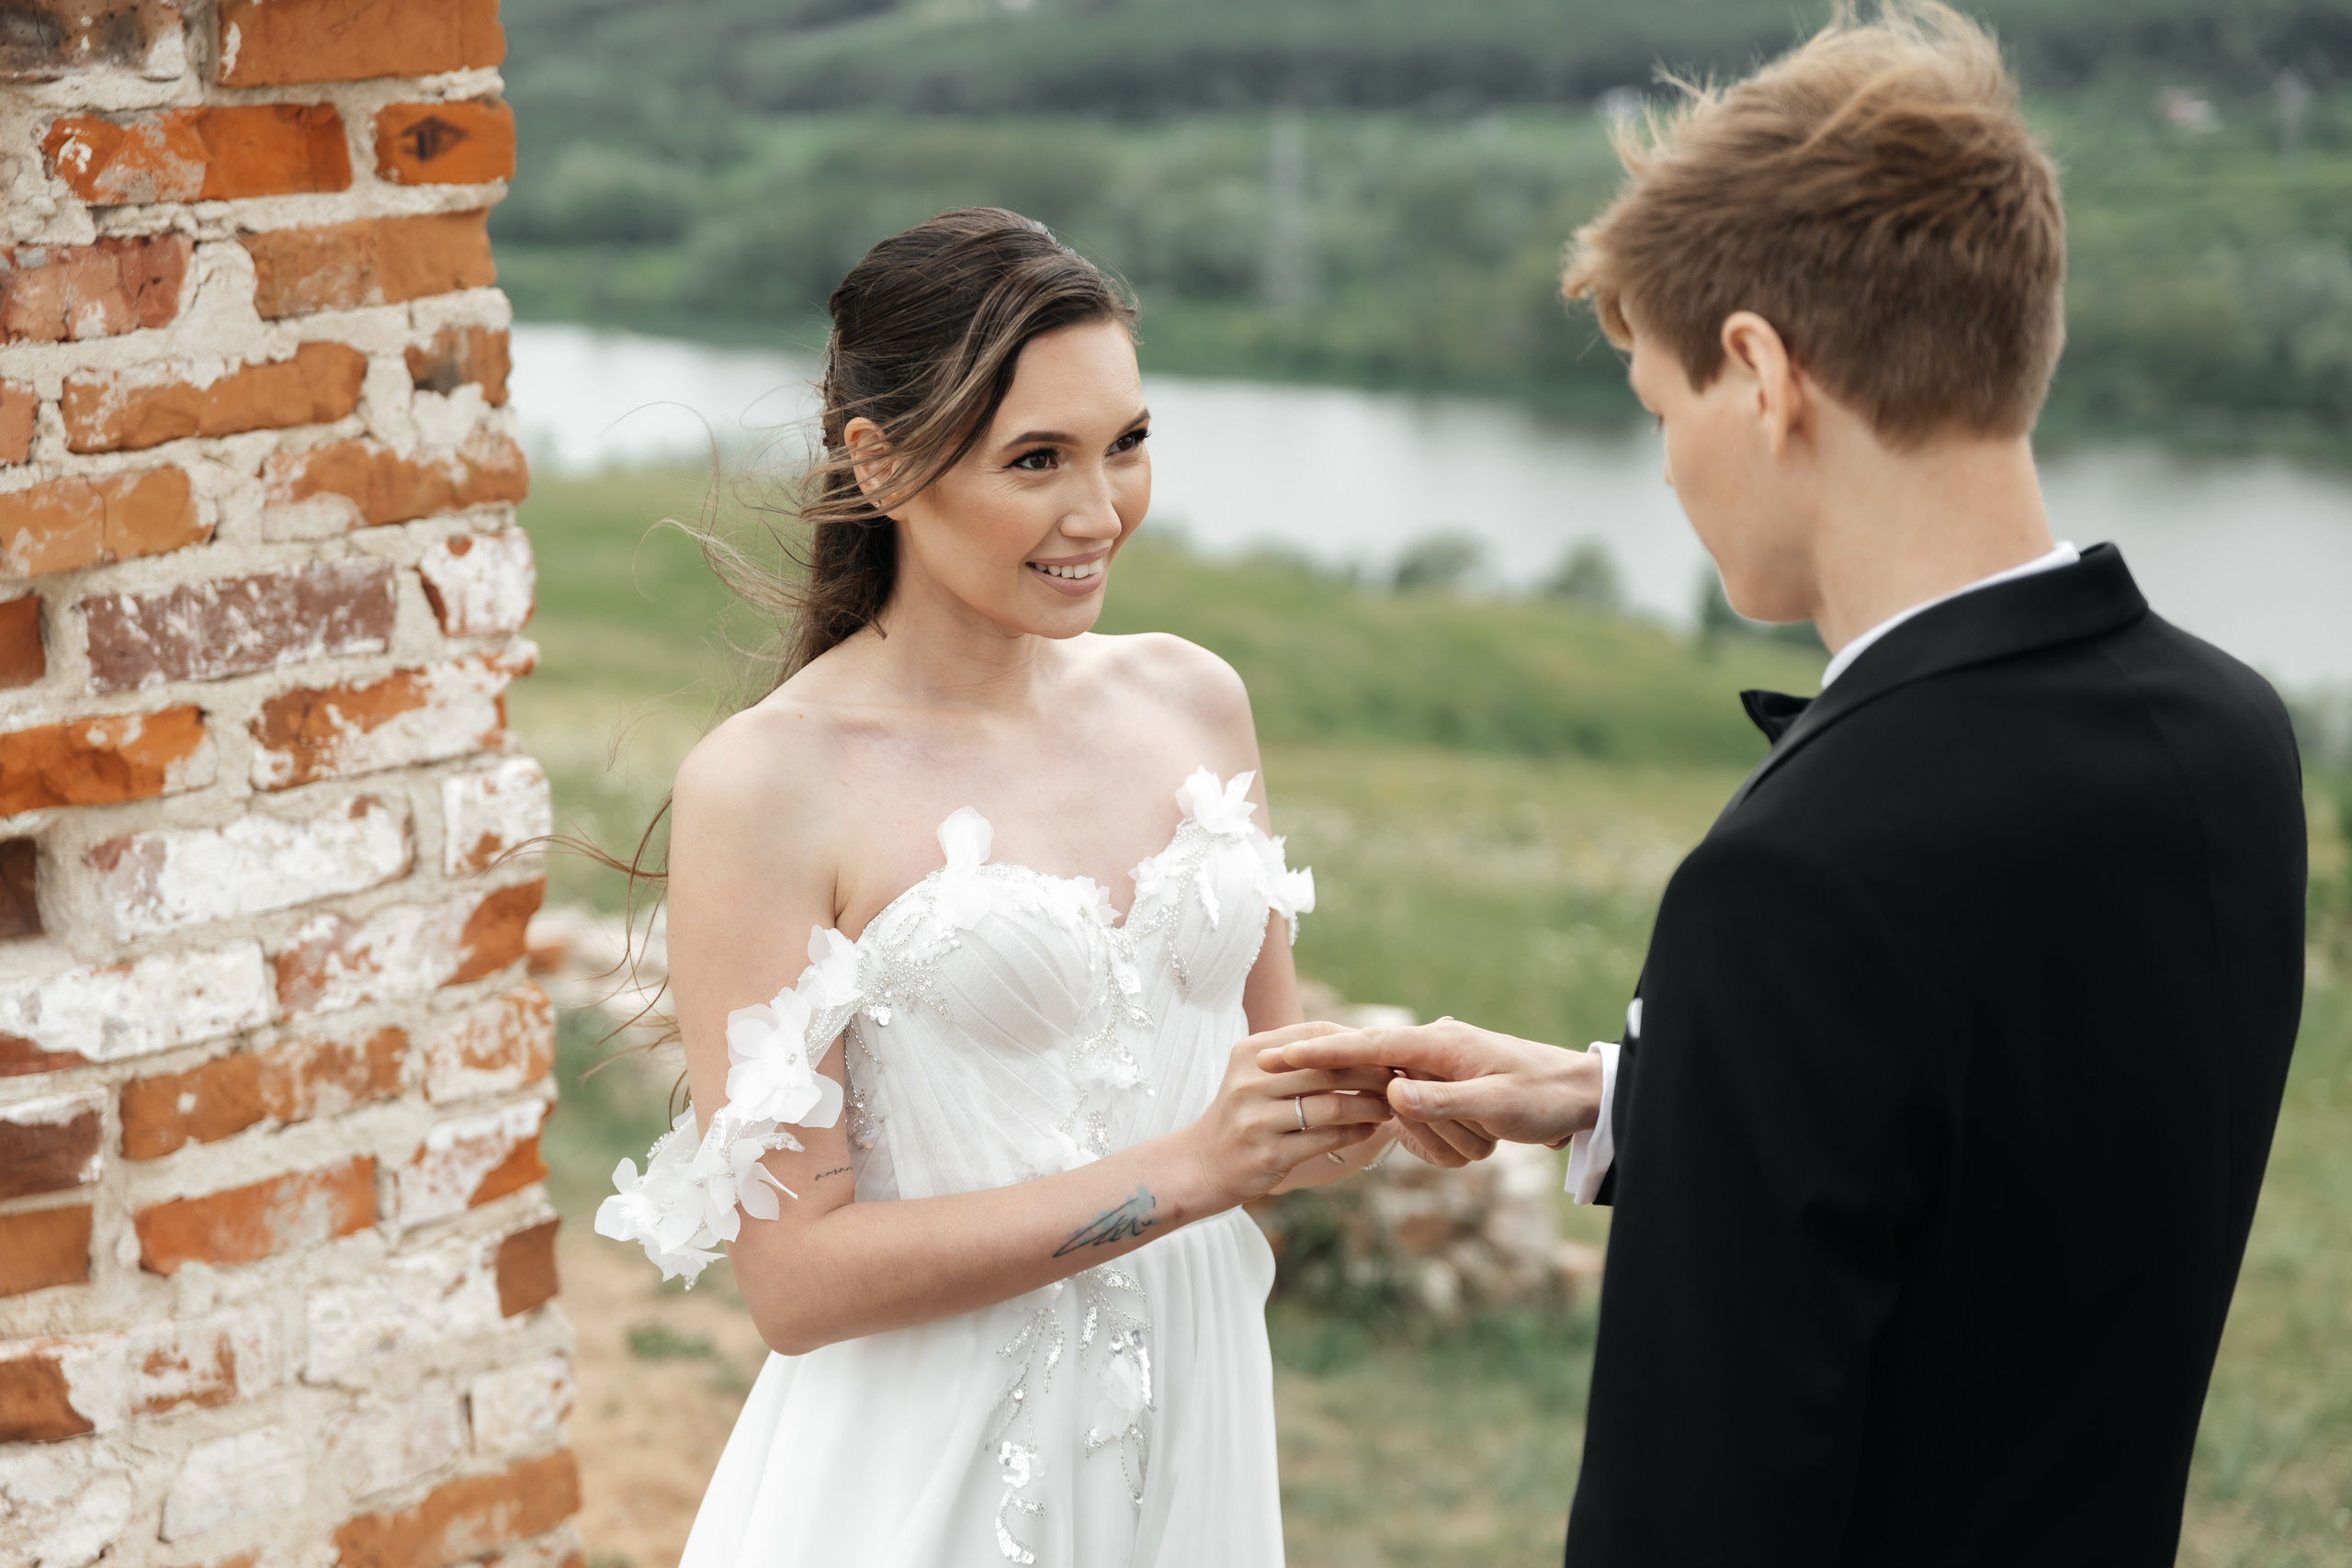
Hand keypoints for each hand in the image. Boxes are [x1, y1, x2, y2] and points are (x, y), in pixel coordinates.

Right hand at [1177, 1023, 1395, 1209]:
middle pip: (1327, 1069)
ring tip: (1389, 1107)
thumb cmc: (1246, 1115)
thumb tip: (1361, 1042)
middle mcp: (1251, 1082)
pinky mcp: (1268, 1154)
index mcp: (1252, 1054)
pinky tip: (1369, 1130)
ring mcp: (1257, 1119)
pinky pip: (1326, 1139)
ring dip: (1369, 1106)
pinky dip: (1355, 1133)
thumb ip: (1300, 1058)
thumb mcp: (1260, 1076)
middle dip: (1371, 1074)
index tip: (1384, 1051)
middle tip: (1398, 1080)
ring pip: (1332, 1106)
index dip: (1355, 1042)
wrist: (1202, 1164)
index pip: (1315, 1035)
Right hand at [1257, 1018, 1602, 1163]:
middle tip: (1467, 1124)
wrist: (1581, 1096)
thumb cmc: (1544, 1094)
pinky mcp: (1445, 1097)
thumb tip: (1393, 1094)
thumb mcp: (1497, 1102)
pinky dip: (1452, 1143)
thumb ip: (1442, 1100)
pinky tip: (1486, 1137)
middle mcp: (1432, 1055)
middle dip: (1414, 1122)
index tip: (1269, 1054)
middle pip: (1383, 1091)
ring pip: (1409, 1121)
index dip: (1315, 1052)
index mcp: (1437, 1044)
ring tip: (1494, 1132)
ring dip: (1448, 1138)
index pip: (1362, 1046)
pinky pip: (1427, 1132)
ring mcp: (1438, 1077)